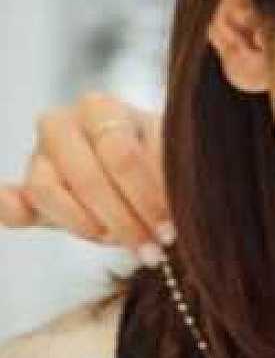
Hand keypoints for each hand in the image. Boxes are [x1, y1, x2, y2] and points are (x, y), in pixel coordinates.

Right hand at [0, 91, 170, 264]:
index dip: (146, 198)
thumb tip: (176, 193)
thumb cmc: (159, 163)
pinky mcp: (27, 190)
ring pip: (48, 190)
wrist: (143, 178)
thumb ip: (169, 170)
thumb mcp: (172, 161)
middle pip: (87, 177)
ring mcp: (40, 156)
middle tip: (153, 247)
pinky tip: (11, 207)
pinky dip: (9, 208)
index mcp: (102, 109)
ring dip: (87, 226)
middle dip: (124, 220)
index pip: (119, 155)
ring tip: (121, 243)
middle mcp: (64, 124)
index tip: (170, 229)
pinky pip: (13, 203)